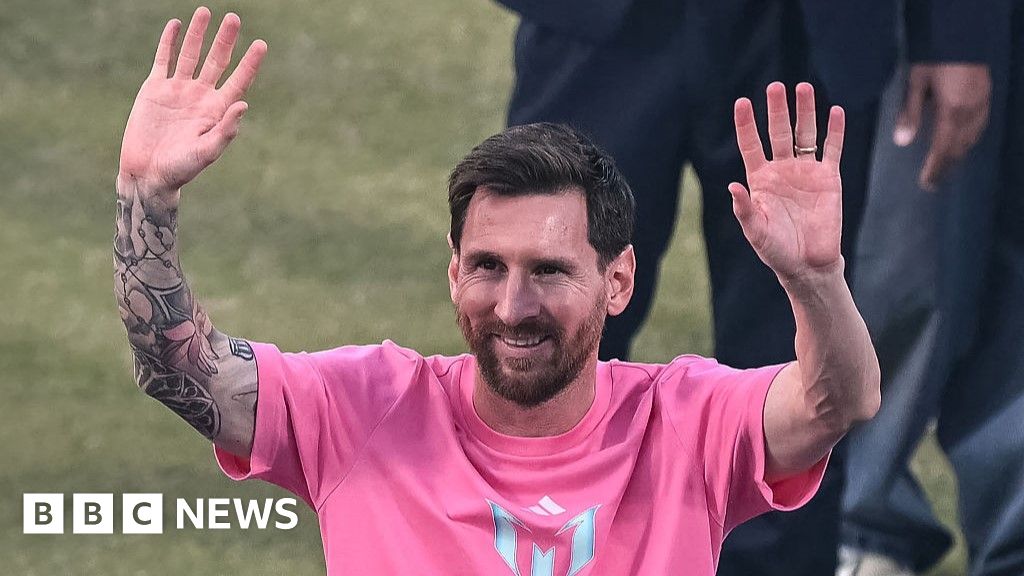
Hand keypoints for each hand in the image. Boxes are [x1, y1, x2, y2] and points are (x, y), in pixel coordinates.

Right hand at [118, 7, 266, 196]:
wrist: (147, 173)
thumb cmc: (181, 169)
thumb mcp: (207, 151)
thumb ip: (225, 130)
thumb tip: (243, 104)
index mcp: (217, 110)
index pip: (238, 80)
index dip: (250, 63)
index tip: (260, 44)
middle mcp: (200, 96)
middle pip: (217, 61)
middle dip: (225, 40)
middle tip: (234, 18)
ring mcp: (178, 90)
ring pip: (191, 54)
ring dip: (198, 34)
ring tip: (206, 12)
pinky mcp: (154, 89)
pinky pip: (163, 59)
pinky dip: (169, 42)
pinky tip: (176, 25)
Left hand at [731, 82, 844, 280]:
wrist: (808, 264)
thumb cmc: (777, 250)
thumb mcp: (755, 230)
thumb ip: (744, 209)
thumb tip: (733, 186)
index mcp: (760, 179)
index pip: (751, 144)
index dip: (746, 124)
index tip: (741, 102)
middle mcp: (782, 170)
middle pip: (778, 132)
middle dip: (777, 110)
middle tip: (775, 87)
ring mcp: (806, 172)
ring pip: (805, 134)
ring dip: (804, 112)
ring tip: (803, 87)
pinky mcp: (829, 179)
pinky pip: (832, 150)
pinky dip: (835, 131)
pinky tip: (835, 111)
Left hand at [893, 63, 990, 190]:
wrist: (961, 33)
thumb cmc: (935, 57)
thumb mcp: (916, 83)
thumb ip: (910, 113)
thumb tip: (902, 142)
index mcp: (952, 112)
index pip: (943, 149)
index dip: (935, 168)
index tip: (927, 184)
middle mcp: (971, 112)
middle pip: (959, 148)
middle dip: (946, 166)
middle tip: (934, 182)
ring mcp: (981, 104)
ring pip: (972, 139)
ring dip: (958, 154)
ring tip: (946, 167)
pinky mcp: (985, 96)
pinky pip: (979, 126)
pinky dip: (969, 139)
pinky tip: (962, 142)